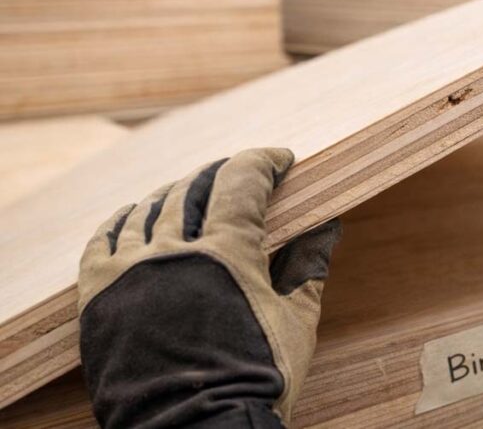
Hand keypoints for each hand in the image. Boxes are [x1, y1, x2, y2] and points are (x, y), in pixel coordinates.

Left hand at [78, 148, 340, 428]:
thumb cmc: (257, 378)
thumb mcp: (296, 320)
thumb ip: (309, 264)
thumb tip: (328, 224)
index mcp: (228, 252)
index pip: (243, 180)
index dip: (264, 161)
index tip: (280, 160)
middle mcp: (175, 252)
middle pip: (195, 187)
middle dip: (223, 173)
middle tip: (240, 174)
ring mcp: (133, 272)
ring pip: (150, 209)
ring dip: (175, 193)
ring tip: (191, 193)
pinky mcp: (100, 297)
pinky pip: (103, 240)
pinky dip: (122, 220)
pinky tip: (135, 214)